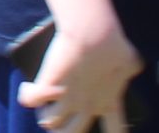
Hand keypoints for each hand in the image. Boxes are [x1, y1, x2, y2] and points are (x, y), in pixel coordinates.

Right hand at [18, 23, 142, 132]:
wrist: (94, 35)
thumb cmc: (115, 45)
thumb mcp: (129, 61)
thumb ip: (129, 67)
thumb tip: (131, 64)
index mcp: (109, 103)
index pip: (116, 130)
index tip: (103, 132)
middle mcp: (88, 106)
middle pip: (73, 132)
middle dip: (63, 130)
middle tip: (58, 122)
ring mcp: (67, 99)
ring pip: (50, 121)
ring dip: (45, 113)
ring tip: (42, 103)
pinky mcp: (48, 87)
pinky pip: (30, 100)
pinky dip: (27, 95)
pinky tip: (28, 87)